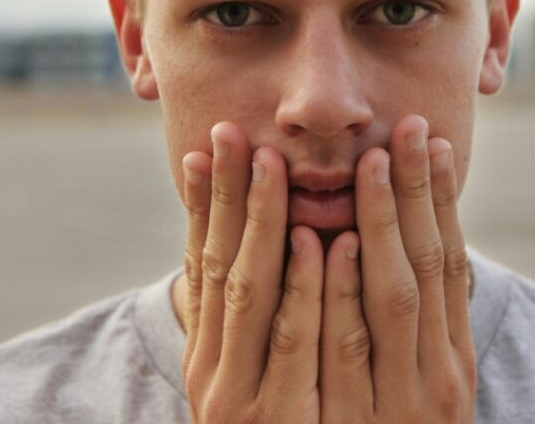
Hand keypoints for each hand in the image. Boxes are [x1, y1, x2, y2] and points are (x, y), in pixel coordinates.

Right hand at [180, 122, 323, 423]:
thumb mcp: (247, 383)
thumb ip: (240, 323)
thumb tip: (223, 247)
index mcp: (210, 370)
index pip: (204, 270)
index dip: (208, 207)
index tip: (209, 147)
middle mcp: (223, 388)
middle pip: (228, 275)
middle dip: (236, 203)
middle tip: (242, 137)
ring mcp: (264, 409)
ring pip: (266, 303)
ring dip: (274, 229)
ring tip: (280, 168)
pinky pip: (315, 345)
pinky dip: (318, 288)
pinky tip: (330, 240)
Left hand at [320, 115, 475, 423]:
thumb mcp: (416, 395)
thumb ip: (415, 334)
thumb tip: (411, 256)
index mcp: (451, 367)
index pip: (451, 267)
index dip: (441, 203)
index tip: (432, 143)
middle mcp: (435, 383)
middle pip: (427, 270)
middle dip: (416, 197)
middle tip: (407, 129)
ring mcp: (396, 406)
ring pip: (389, 299)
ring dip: (376, 227)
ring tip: (370, 164)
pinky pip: (343, 348)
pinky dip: (335, 292)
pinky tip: (325, 243)